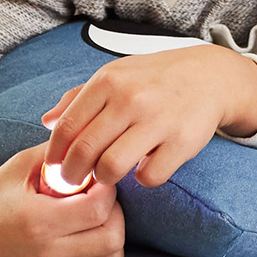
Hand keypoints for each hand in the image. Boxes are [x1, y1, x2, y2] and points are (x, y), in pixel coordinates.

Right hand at [0, 150, 124, 256]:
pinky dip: (103, 245)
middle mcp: (47, 252)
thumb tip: (95, 139)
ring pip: (111, 254)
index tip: (97, 176)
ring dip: (113, 228)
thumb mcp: (23, 163)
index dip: (107, 188)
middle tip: (100, 194)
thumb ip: (60, 150)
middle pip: (112, 234)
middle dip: (115, 209)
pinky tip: (87, 228)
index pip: (98, 208)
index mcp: (38, 221)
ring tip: (95, 211)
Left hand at [41, 44, 256, 190]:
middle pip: (84, 151)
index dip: (55, 154)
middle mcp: (131, 99)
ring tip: (108, 175)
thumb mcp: (116, 75)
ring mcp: (158, 120)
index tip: (55, 167)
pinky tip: (145, 167)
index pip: (67, 127)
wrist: (210, 75)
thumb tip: (46, 122)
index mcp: (109, 81)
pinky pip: (149, 177)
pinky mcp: (182, 141)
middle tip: (74, 181)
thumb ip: (79, 97)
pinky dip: (143, 178)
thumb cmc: (155, 78)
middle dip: (73, 174)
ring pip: (111, 168)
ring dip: (104, 179)